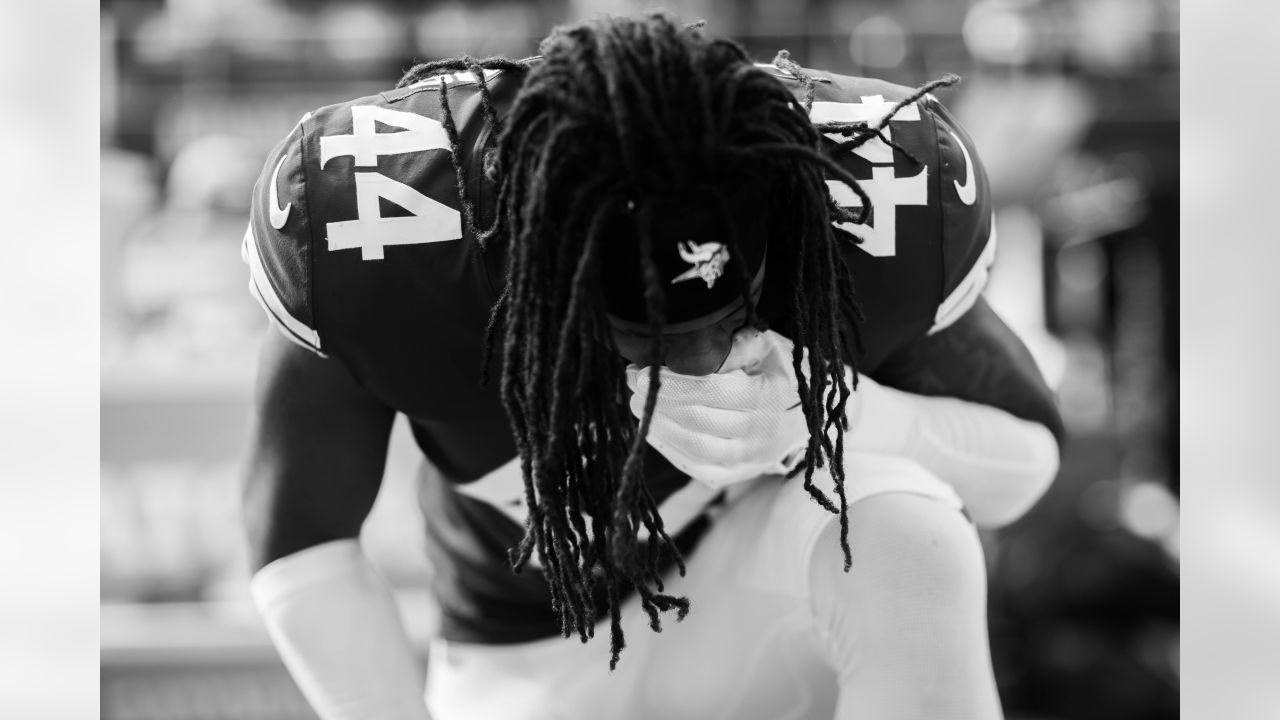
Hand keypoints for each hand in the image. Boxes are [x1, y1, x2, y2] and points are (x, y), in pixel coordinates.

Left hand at [625, 330, 810, 488]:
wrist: (813, 416)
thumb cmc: (786, 375)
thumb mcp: (772, 350)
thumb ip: (740, 346)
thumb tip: (701, 343)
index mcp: (767, 397)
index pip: (711, 391)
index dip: (673, 383)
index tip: (645, 370)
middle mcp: (759, 433)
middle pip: (697, 420)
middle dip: (658, 401)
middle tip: (634, 383)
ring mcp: (748, 459)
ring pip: (695, 447)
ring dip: (659, 427)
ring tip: (637, 405)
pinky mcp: (738, 474)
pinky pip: (698, 469)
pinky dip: (671, 451)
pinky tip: (652, 431)